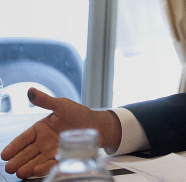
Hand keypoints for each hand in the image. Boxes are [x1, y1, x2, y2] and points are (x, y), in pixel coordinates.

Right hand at [0, 87, 120, 178]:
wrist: (98, 125)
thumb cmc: (79, 114)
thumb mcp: (62, 105)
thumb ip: (45, 100)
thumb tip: (30, 91)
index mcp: (41, 129)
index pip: (24, 139)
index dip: (14, 146)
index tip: (5, 154)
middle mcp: (44, 142)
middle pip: (27, 152)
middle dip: (18, 160)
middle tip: (10, 168)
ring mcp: (52, 151)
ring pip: (36, 160)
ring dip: (28, 167)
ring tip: (20, 172)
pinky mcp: (62, 157)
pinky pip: (51, 164)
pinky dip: (44, 167)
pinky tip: (37, 170)